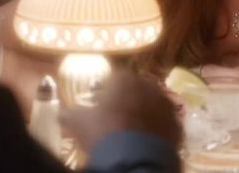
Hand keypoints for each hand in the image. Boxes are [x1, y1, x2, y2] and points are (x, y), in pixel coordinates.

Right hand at [59, 70, 181, 152]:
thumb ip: (69, 114)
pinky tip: (146, 142)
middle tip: (115, 117)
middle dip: (127, 101)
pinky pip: (165, 125)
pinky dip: (157, 130)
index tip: (98, 104)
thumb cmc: (103, 132)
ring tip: (131, 131)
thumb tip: (61, 112)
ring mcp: (167, 105)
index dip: (105, 92)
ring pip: (153, 106)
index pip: (114, 79)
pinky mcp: (177, 126)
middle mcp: (149, 86)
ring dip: (144, 115)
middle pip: (136, 90)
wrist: (133, 159)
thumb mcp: (79, 123)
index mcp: (124, 79)